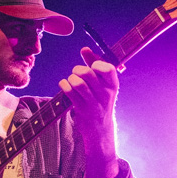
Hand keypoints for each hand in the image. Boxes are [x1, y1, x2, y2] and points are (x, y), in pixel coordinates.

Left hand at [59, 47, 118, 165]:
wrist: (100, 129)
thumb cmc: (99, 100)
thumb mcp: (102, 84)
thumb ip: (94, 64)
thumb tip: (85, 49)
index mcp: (113, 85)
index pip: (108, 69)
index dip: (96, 63)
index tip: (92, 66)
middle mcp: (105, 94)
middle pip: (88, 74)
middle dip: (78, 70)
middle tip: (76, 73)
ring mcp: (94, 104)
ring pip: (78, 83)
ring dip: (70, 79)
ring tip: (71, 81)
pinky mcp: (82, 110)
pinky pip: (69, 93)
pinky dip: (64, 86)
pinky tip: (65, 86)